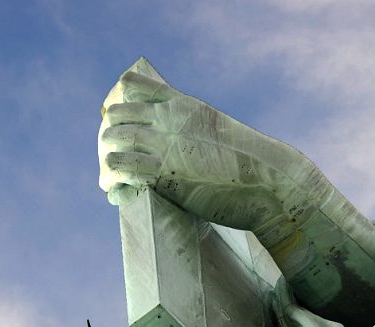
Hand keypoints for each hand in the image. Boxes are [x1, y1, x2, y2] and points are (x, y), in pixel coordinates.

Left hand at [98, 62, 374, 326]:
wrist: (267, 182)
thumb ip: (192, 130)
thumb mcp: (218, 131)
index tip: (119, 123)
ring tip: (111, 178)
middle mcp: (168, 118)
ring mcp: (163, 143)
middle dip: (109, 136)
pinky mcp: (161, 173)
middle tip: (113, 157)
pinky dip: (111, 181)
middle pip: (116, 114)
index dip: (120, 105)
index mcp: (182, 104)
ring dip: (107, 159)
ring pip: (111, 140)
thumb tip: (184, 146)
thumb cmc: (249, 165)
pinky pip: (118, 170)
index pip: (133, 85)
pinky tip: (115, 192)